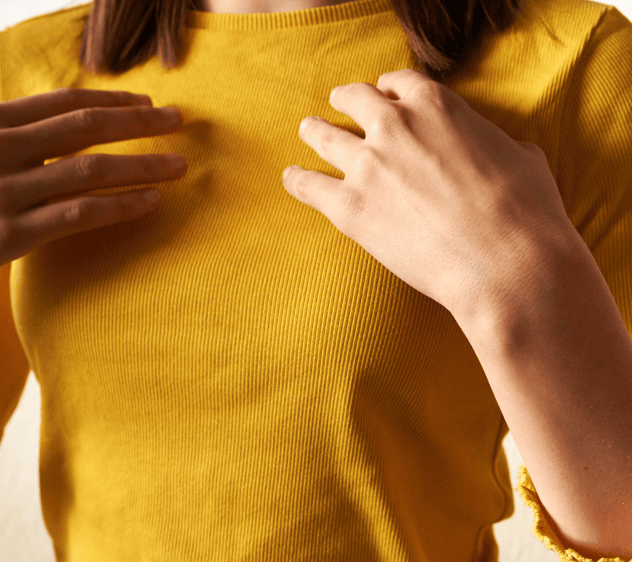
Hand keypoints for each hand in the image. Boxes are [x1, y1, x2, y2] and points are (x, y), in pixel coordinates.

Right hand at [0, 88, 185, 313]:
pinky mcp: (8, 236)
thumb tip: (61, 129)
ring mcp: (1, 193)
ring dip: (143, 165)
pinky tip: (150, 202)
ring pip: (91, 171)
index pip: (64, 102)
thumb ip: (8, 137)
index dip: (113, 100)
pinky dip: (120, 206)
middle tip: (178, 121)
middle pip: (85, 127)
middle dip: (139, 121)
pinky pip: (80, 215)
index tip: (147, 102)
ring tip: (179, 165)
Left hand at [282, 68, 574, 320]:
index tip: (383, 96)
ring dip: (314, 131)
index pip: (398, 84)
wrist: (506, 263)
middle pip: (355, 100)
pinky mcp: (349, 207)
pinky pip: (308, 185)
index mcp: (436, 105)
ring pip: (324, 135)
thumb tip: (492, 148)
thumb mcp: (521, 156)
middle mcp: (394, 126)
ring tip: (307, 130)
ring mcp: (367, 165)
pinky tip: (291, 178)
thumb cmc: (524, 212)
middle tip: (336, 104)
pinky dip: (296, 179)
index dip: (388, 89)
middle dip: (345, 100)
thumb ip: (491, 142)